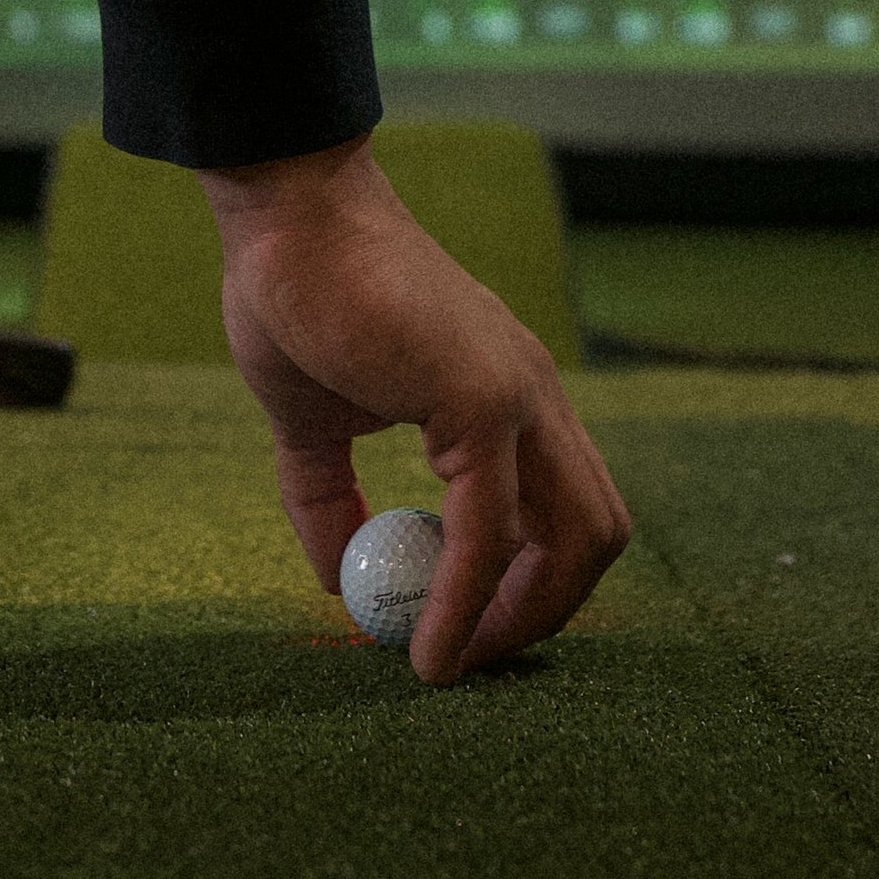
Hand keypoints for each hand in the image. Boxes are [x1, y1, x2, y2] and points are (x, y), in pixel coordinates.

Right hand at [200, 137, 630, 684]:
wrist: (283, 216)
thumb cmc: (296, 296)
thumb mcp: (313, 421)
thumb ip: (330, 496)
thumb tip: (339, 580)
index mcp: (504, 390)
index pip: (561, 504)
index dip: (527, 582)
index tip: (460, 631)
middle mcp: (531, 391)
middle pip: (595, 531)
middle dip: (543, 613)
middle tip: (469, 662)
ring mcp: (517, 391)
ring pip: (578, 536)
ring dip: (525, 619)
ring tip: (453, 661)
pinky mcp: (482, 396)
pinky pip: (490, 530)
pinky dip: (467, 602)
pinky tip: (425, 647)